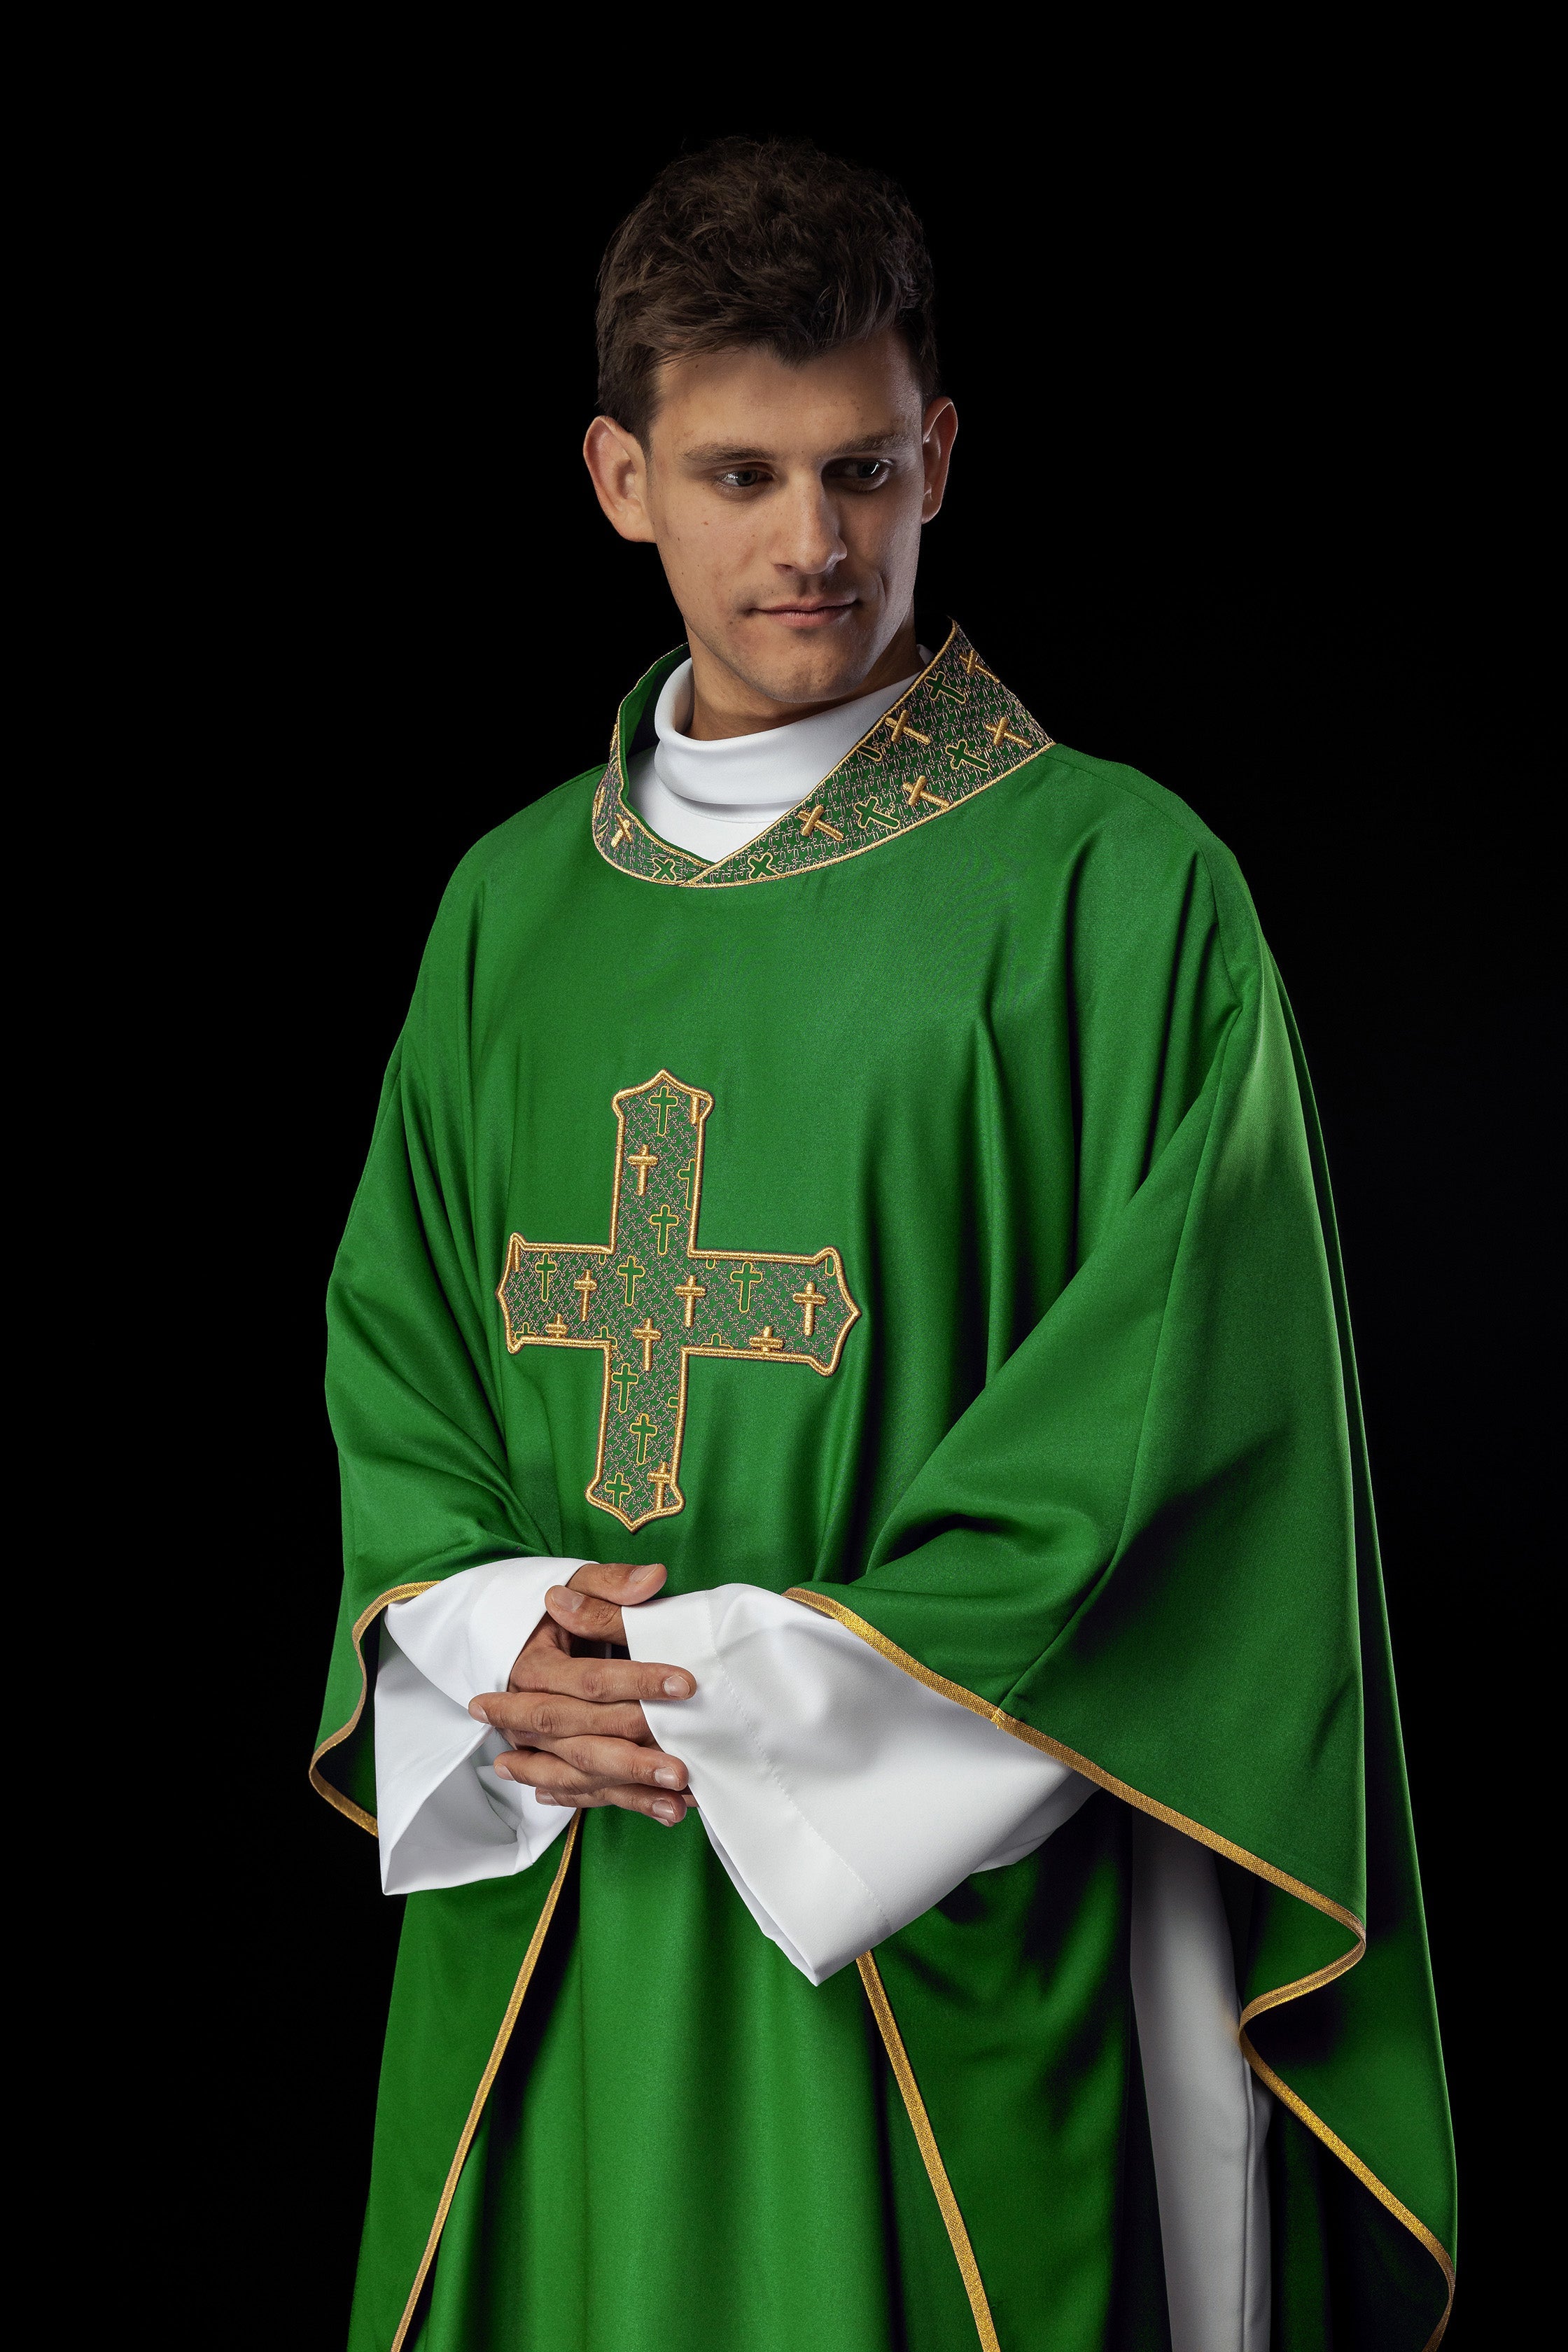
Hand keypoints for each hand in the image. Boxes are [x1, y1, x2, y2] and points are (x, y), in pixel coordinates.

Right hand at [467, 1562, 696, 1825]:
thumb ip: (613, 1585)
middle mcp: (532, 1710)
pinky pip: (591, 1791)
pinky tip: (670, 1811)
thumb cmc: (566, 1612)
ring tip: (679, 1793)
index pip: (589, 1679)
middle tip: (682, 1763)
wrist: (531, 1644)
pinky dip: (630, 1803)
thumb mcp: (581, 1584)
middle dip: (633, 1752)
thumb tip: (653, 1579)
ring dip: (632, 1786)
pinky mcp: (559, 1764)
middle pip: (583, 1735)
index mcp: (535, 1667)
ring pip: (584, 1771)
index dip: (636, 1681)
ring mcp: (540, 1745)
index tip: (685, 1683)